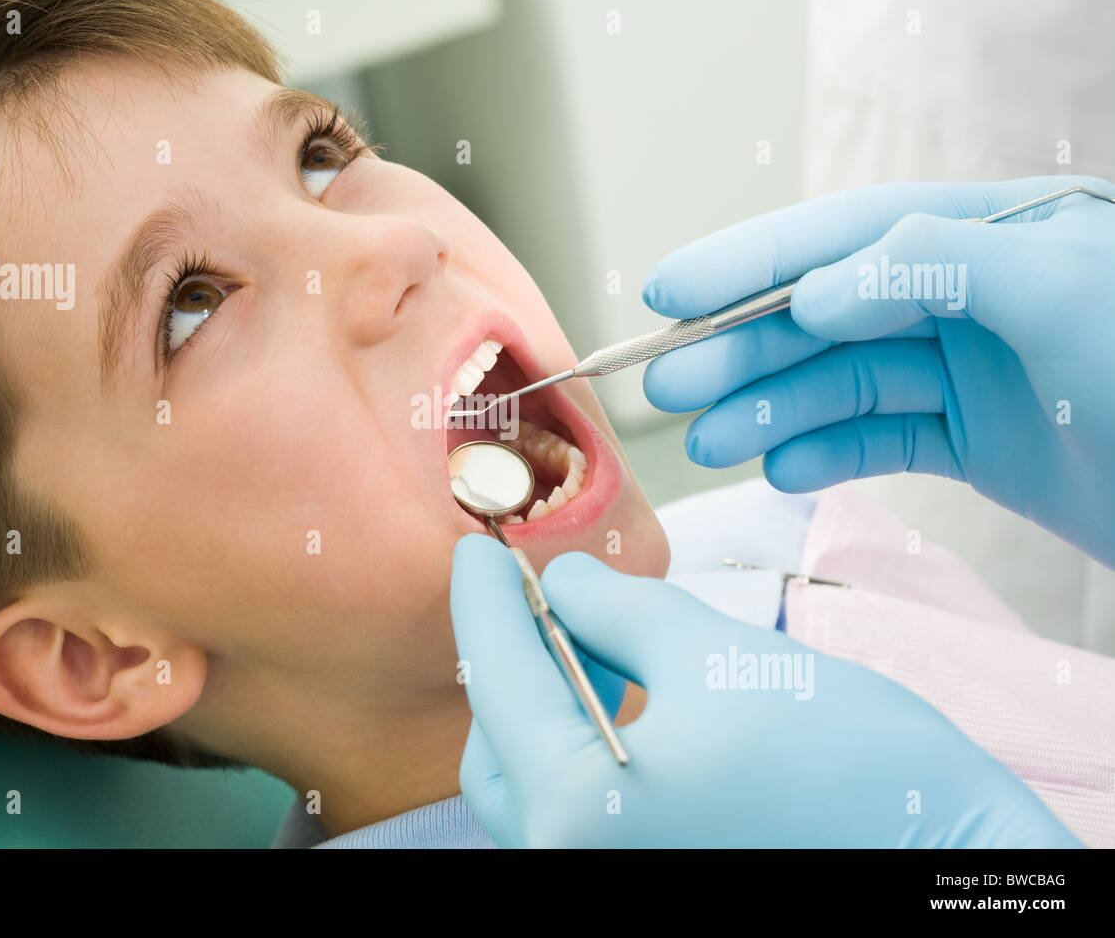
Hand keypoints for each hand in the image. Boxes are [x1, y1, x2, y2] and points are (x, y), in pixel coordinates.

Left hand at [450, 533, 1080, 846]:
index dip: (483, 602)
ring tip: (589, 632)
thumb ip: (618, 611)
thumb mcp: (717, 655)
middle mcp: (571, 860)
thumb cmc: (849, 763)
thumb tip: (564, 581)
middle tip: (535, 588)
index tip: (475, 548)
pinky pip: (576, 807)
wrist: (948, 857)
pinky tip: (618, 692)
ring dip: (545, 700)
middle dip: (510, 656)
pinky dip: (580, 744)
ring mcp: (606, 875)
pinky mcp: (644, 874)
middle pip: (497, 741)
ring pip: (531, 780)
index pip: (498, 680)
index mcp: (577, 808)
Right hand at [642, 175, 1114, 566]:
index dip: (750, 259)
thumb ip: (935, 264)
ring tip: (710, 442)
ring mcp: (973, 371)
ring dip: (770, 410)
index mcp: (992, 236)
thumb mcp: (1065, 289)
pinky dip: (827, 455)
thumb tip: (818, 290)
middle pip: (828, 315)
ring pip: (842, 383)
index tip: (670, 290)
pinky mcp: (979, 442)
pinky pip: (881, 440)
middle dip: (743, 348)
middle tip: (666, 385)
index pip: (846, 233)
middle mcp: (971, 297)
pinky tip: (784, 469)